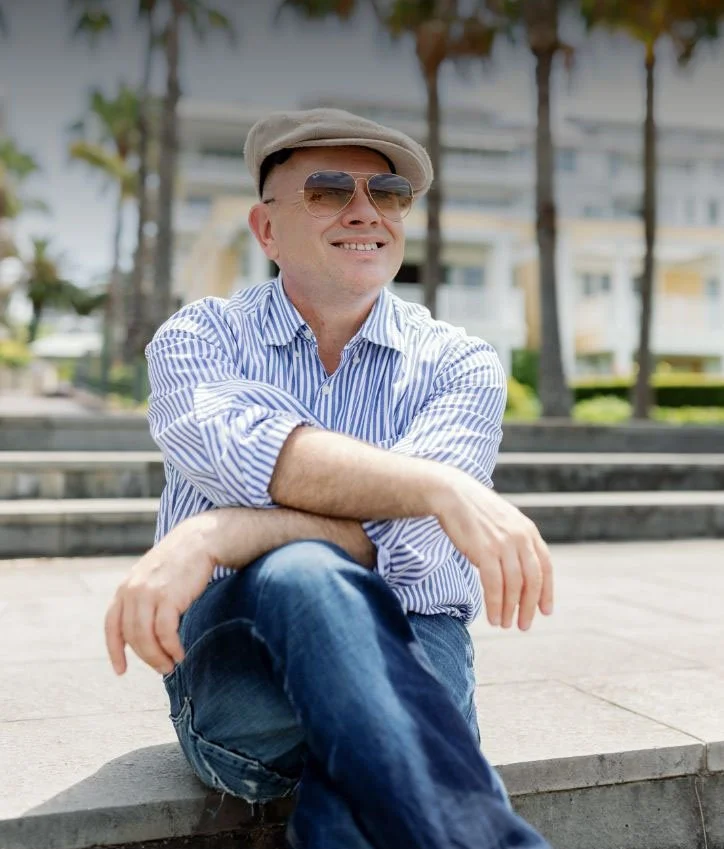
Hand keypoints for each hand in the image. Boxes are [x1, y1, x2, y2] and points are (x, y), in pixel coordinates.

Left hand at [104, 512, 218, 675]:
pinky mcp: (168, 597)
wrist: (199, 541)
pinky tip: (180, 653)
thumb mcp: (151, 578)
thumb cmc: (179, 562)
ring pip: (147, 638)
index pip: (112, 626)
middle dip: (147, 657)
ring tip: (171, 665)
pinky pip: (165, 633)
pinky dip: (172, 648)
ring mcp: (149, 594)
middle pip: (132, 636)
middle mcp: (132, 592)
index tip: (121, 671)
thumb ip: (142, 599)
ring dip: (158, 657)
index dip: (115, 651)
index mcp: (125, 588)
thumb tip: (144, 632)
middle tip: (163, 669)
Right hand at [432, 469, 553, 630]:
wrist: (452, 494)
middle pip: (533, 580)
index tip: (545, 611)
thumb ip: (515, 542)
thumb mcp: (504, 522)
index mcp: (528, 531)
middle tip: (524, 625)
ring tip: (505, 624)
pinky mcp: (485, 550)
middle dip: (529, 606)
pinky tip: (492, 617)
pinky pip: (494, 585)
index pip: (545, 567)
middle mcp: (520, 537)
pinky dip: (495, 604)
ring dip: (510, 609)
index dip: (546, 591)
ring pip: (514, 585)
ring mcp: (504, 544)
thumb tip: (519, 570)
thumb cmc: (475, 511)